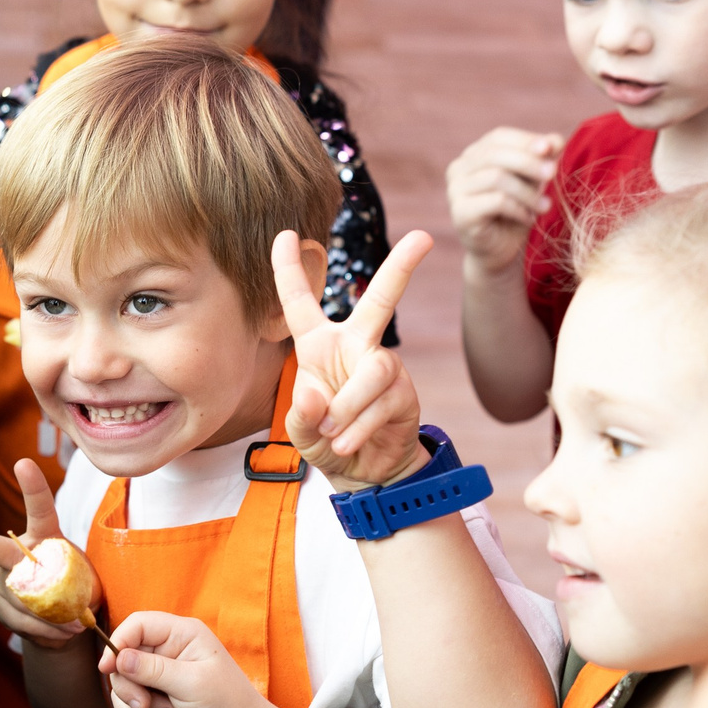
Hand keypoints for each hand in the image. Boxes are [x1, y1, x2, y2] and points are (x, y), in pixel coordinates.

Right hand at [0, 458, 91, 646]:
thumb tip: (64, 619)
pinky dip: (47, 631)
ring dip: (52, 617)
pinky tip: (60, 632)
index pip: (40, 509)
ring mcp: (5, 582)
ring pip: (19, 600)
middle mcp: (17, 555)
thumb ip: (75, 596)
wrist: (69, 620)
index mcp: (44, 537)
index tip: (23, 463)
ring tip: (74, 624)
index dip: (33, 488)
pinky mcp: (2, 608)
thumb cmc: (81, 589)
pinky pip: (22, 622)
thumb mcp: (89, 586)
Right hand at [100, 611, 272, 707]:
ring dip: (133, 701)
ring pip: (121, 680)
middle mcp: (166, 649)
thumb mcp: (190, 682)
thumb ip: (153, 669)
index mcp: (181, 633)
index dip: (119, 641)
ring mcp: (157, 674)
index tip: (108, 667)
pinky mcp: (151, 695)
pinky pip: (126, 700)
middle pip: (124, 654)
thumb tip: (118, 658)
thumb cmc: (224, 702)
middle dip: (128, 682)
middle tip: (143, 702)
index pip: (138, 624)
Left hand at [275, 227, 431, 490]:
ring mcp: (383, 367)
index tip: (284, 233)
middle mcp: (355, 346)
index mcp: (319, 346)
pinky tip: (347, 444)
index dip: (289, 269)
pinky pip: (382, 402)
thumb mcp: (301, 432)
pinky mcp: (404, 393)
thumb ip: (301, 415)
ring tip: (334, 434)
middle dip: (402, 267)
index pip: (301, 303)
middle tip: (423, 237)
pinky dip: (359, 428)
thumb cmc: (327, 440)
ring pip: (374, 369)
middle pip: (382, 301)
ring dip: (349, 407)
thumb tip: (315, 395)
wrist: (362, 474)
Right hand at [447, 127, 562, 274]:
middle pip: (496, 155)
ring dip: (527, 192)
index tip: (552, 147)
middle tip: (553, 174)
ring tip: (545, 206)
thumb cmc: (517, 211)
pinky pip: (495, 202)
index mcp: (473, 154)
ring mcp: (455, 190)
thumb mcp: (533, 181)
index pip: (498, 137)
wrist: (501, 251)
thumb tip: (556, 140)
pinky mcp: (460, 213)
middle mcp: (458, 168)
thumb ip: (543, 158)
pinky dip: (519, 208)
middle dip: (529, 163)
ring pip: (496, 178)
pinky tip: (529, 218)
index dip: (525, 140)